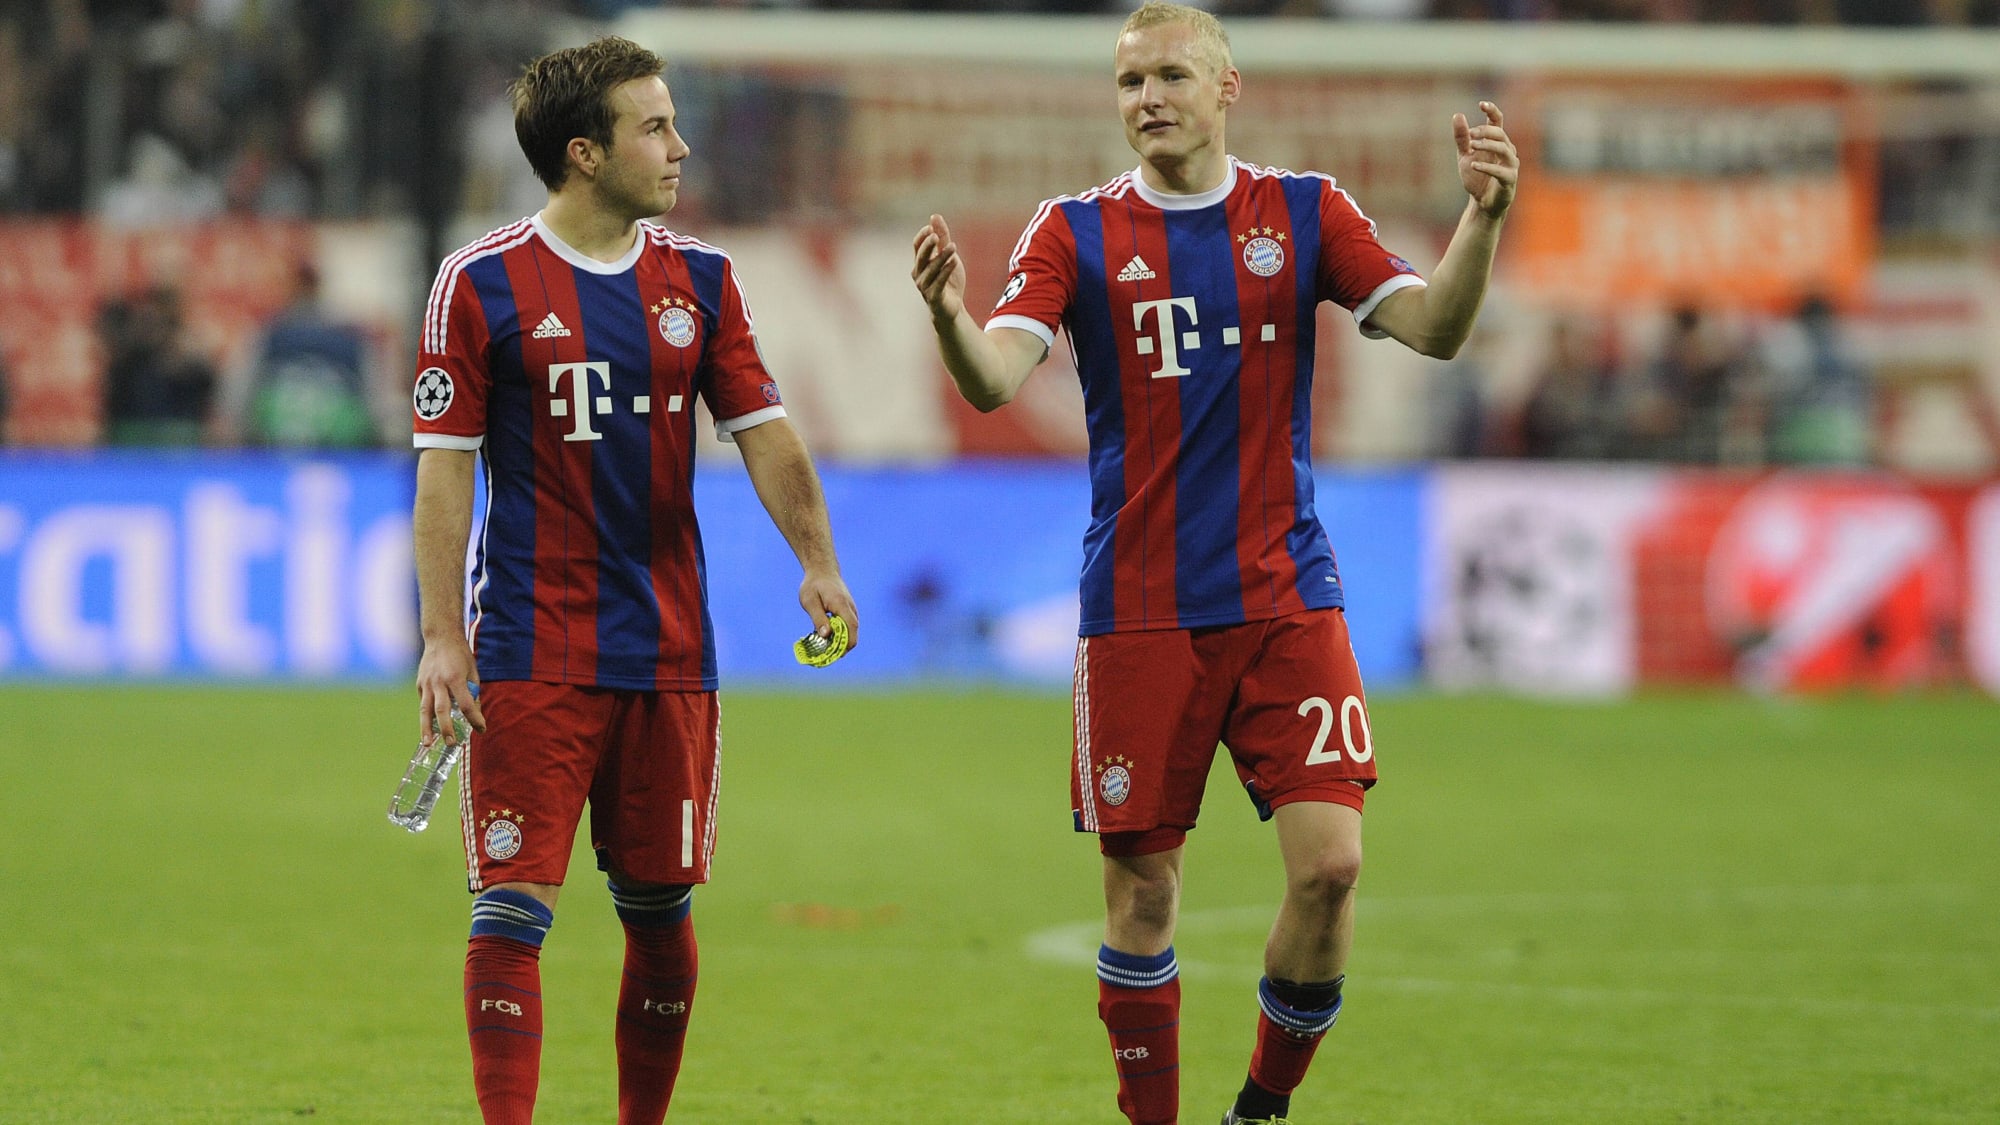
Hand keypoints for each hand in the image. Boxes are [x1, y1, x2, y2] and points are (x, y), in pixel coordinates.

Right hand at [415, 635, 485, 746]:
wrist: (441, 637)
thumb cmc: (461, 655)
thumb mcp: (472, 671)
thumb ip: (472, 692)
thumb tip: (474, 712)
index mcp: (456, 678)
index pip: (466, 704)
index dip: (474, 718)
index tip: (482, 729)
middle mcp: (439, 682)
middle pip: (442, 710)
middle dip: (447, 729)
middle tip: (452, 744)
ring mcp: (427, 683)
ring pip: (425, 710)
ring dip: (426, 728)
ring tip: (428, 744)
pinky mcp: (420, 684)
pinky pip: (423, 702)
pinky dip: (426, 716)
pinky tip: (428, 728)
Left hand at [799, 569, 859, 651]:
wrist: (822, 571)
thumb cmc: (813, 585)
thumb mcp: (810, 601)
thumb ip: (818, 618)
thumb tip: (826, 635)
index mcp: (841, 605)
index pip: (851, 628)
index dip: (846, 644)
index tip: (835, 655)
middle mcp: (850, 608)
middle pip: (853, 633)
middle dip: (842, 646)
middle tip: (827, 654)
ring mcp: (851, 609)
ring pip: (851, 631)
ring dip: (841, 641)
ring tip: (825, 647)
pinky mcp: (848, 611)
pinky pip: (848, 626)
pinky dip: (840, 634)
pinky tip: (827, 637)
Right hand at [911, 214, 966, 321]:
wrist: (952, 308)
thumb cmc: (948, 280)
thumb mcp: (947, 256)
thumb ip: (942, 237)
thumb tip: (934, 216)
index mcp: (920, 263)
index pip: (916, 246)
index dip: (922, 236)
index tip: (931, 227)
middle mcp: (919, 274)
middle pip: (920, 257)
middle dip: (927, 246)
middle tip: (935, 235)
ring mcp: (925, 286)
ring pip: (931, 269)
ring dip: (941, 257)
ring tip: (953, 247)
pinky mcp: (934, 297)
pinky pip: (939, 282)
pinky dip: (946, 271)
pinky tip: (954, 262)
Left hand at [1454, 102, 1518, 218]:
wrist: (1482, 203)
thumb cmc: (1476, 177)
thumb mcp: (1464, 155)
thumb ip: (1462, 137)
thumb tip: (1457, 115)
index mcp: (1497, 141)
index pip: (1498, 121)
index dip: (1492, 110)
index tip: (1481, 104)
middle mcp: (1507, 150)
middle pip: (1500, 133)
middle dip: (1485, 131)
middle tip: (1470, 134)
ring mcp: (1510, 164)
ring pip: (1503, 149)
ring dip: (1487, 145)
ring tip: (1472, 146)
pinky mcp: (1509, 179)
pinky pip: (1501, 171)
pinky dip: (1487, 167)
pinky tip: (1473, 165)